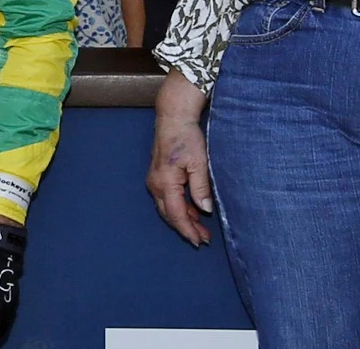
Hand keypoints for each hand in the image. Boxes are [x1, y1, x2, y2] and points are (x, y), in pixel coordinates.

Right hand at [146, 69, 211, 246]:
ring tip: (201, 229)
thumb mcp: (199, 162)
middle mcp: (155, 184)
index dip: (188, 230)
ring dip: (183, 219)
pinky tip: (192, 211)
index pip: (177, 214)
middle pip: (170, 215)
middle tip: (204, 239)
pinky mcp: (157, 176)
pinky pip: (167, 199)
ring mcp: (154, 181)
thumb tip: (205, 209)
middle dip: (186, 228)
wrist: (173, 118)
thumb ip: (201, 187)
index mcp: (165, 182)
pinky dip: (180, 207)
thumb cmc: (186, 137)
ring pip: (168, 208)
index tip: (200, 241)